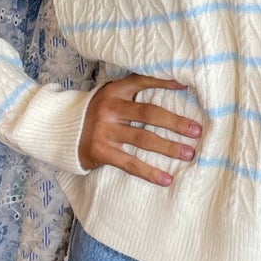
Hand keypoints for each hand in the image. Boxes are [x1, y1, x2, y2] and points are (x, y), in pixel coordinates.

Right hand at [78, 74, 201, 185]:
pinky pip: (130, 163)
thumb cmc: (97, 112)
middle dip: (175, 123)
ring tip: (189, 154)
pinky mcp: (102, 152)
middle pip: (149, 113)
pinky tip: (166, 179)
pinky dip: (149, 172)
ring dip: (168, 147)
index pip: (142, 81)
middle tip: (197, 131)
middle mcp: (110, 108)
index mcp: (115, 91)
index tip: (186, 85)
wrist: (63, 132)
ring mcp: (105, 131)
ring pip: (143, 139)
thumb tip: (173, 86)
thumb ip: (132, 92)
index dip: (164, 82)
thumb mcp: (110, 96)